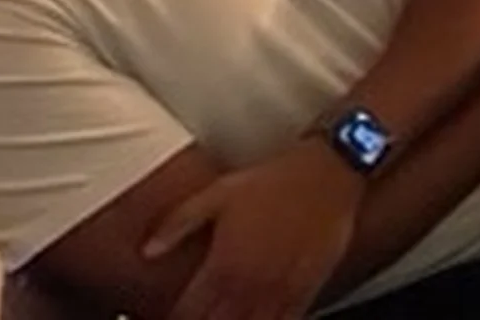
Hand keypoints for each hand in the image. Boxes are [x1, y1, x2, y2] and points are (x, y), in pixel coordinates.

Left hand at [142, 137, 361, 319]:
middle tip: (199, 315)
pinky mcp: (305, 291)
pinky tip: (259, 319)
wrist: (331, 173)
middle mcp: (249, 285)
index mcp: (223, 265)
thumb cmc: (278, 181)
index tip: (168, 316)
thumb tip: (149, 248)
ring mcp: (278, 292)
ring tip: (224, 316)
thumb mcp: (220, 192)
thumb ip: (179, 222)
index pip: (187, 314)